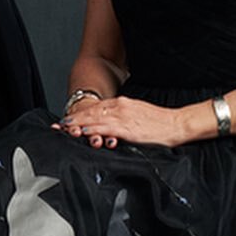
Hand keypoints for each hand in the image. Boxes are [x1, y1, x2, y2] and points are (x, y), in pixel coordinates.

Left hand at [55, 95, 187, 148]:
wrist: (177, 124)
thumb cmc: (160, 124)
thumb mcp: (137, 116)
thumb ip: (122, 119)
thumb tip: (110, 126)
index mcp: (122, 104)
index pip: (96, 108)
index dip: (79, 114)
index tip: (67, 120)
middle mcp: (121, 107)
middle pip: (92, 112)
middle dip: (74, 119)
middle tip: (59, 125)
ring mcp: (124, 116)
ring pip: (96, 119)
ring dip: (79, 124)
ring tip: (65, 129)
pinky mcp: (129, 127)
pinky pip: (107, 128)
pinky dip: (94, 129)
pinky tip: (84, 131)